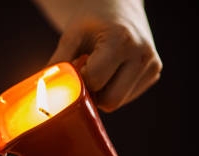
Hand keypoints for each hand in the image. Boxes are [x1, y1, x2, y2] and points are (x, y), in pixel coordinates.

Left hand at [47, 2, 161, 111]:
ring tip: (99, 68)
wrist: (118, 7)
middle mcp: (142, 54)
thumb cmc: (91, 22)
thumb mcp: (71, 36)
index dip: (80, 80)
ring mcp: (152, 65)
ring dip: (103, 93)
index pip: (95, 81)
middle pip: (110, 101)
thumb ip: (58, 64)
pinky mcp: (154, 73)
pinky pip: (127, 97)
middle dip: (93, 94)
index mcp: (121, 40)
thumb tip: (44, 95)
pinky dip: (114, 89)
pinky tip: (112, 70)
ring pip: (118, 103)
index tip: (75, 69)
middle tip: (85, 74)